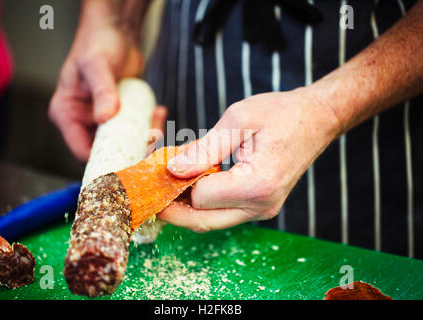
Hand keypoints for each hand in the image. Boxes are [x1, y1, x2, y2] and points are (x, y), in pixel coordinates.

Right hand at [48, 1, 141, 160]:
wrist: (116, 33)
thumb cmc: (98, 43)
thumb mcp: (97, 65)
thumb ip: (102, 90)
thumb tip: (105, 117)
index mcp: (67, 113)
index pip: (81, 150)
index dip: (103, 160)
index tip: (127, 159)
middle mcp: (83, 121)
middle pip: (106, 150)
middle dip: (131, 149)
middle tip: (151, 138)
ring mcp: (103, 120)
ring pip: (125, 143)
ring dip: (144, 136)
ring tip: (157, 119)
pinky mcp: (121, 117)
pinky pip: (136, 130)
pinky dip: (149, 125)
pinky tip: (158, 110)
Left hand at [159, 88, 339, 231]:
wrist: (316, 119)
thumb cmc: (281, 113)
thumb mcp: (239, 119)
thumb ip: (205, 148)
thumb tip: (174, 170)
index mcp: (257, 184)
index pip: (200, 197)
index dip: (177, 182)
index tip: (161, 166)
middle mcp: (261, 205)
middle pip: (203, 221)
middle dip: (174, 209)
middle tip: (153, 191)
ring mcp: (262, 209)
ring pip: (212, 220)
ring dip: (187, 206)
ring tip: (171, 183)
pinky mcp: (261, 206)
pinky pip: (224, 212)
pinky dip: (204, 202)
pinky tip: (193, 182)